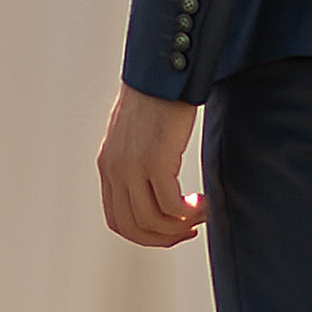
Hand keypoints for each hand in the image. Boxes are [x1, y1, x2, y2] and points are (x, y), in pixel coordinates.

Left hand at [99, 85, 203, 248]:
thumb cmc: (154, 99)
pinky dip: (190, 213)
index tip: (170, 230)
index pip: (117, 221)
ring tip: (201, 214)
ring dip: (181, 226)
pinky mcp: (155, 162)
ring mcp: (133, 168)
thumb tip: (153, 184)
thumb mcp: (134, 135)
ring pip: (154, 221)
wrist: (161, 73)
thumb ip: (134, 161)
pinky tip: (204, 203)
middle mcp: (115, 171)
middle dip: (163, 238)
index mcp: (107, 167)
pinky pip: (172, 206)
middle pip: (134, 228)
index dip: (144, 235)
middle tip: (189, 231)